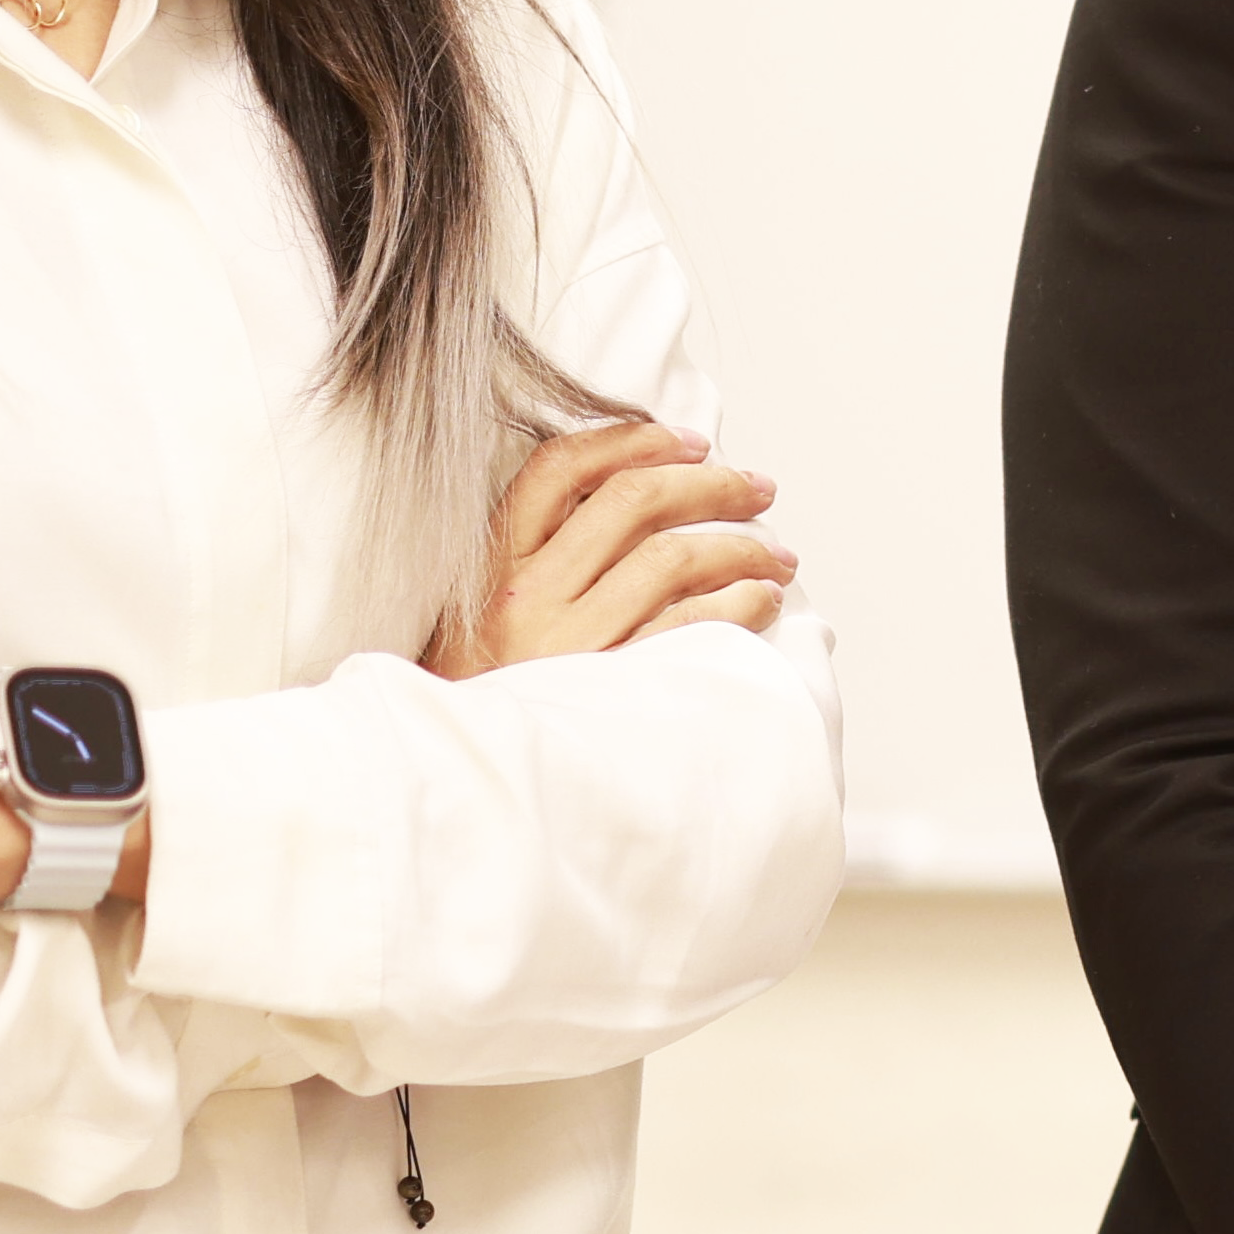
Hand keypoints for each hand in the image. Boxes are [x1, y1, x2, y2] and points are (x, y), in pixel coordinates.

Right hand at [449, 415, 792, 673]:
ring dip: (740, 547)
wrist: (456, 793)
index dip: (633, 442)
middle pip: (632, 503)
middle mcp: (525, 596)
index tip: (691, 440)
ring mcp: (566, 643)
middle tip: (759, 489)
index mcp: (489, 567)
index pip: (559, 470)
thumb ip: (531, 569)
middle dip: (710, 484)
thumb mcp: (472, 625)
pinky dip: (739, 603)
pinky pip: (691, 627)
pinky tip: (762, 603)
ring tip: (777, 556)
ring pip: (670, 558)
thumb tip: (630, 518)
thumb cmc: (478, 706)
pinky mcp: (606, 690)